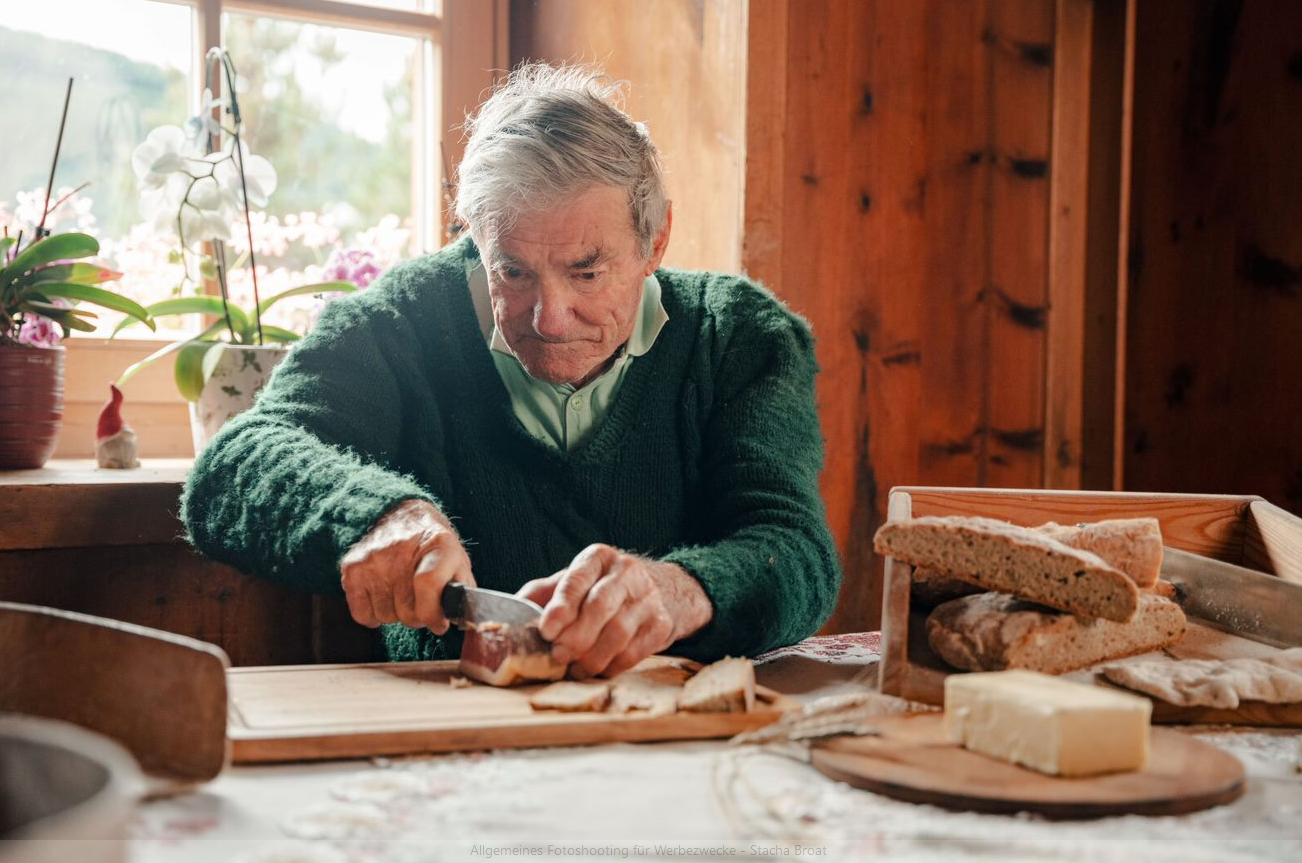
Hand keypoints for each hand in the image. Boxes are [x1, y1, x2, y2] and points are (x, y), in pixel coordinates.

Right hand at [339, 499, 473, 632]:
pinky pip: (363, 615)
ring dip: (396, 613)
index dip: (434, 613)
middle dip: (418, 616)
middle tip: (421, 601)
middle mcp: (401, 549)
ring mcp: (374, 559)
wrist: (398, 515)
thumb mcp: (457, 558)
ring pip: (387, 616)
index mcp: (438, 545)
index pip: (429, 584)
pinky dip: (373, 614)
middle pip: (408, 611)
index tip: (439, 622)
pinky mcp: (352, 568)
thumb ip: (461, 589)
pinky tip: (383, 596)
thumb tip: (457, 620)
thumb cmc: (431, 545)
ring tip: (402, 592)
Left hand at [517, 544, 712, 676]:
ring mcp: (648, 599)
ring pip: (617, 634)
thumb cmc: (605, 587)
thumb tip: (508, 612)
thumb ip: (543, 593)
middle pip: (599, 607)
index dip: (561, 607)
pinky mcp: (661, 624)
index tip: (546, 630)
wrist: (663, 590)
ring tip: (574, 668)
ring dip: (591, 658)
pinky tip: (596, 670)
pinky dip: (611, 667)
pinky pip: (633, 653)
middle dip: (576, 637)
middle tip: (558, 656)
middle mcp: (626, 573)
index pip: (577, 580)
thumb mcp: (576, 580)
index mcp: (598, 558)